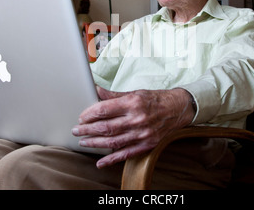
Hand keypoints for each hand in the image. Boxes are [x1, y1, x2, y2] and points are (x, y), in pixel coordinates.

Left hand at [72, 86, 194, 167]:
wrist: (178, 109)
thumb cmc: (155, 99)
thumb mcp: (135, 93)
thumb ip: (113, 95)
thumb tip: (95, 90)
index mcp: (133, 103)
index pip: (104, 109)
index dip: (89, 114)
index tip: (81, 117)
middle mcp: (137, 119)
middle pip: (106, 127)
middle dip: (87, 130)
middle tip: (76, 130)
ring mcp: (142, 133)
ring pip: (112, 141)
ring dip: (95, 143)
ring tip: (83, 142)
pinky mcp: (146, 144)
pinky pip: (126, 154)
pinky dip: (111, 159)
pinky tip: (100, 162)